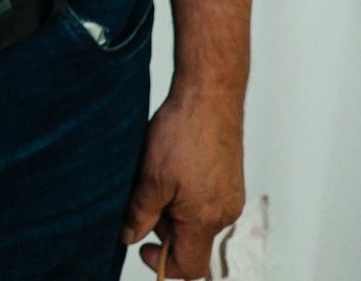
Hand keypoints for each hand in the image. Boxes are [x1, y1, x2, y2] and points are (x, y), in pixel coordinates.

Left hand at [124, 90, 244, 276]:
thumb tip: (130, 237)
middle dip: (163, 226)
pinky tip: (171, 164)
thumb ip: (141, 214)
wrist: (209, 96)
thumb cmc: (184, 134)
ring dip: (172, 206)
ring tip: (157, 173)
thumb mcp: (151, 178)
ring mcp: (230, 195)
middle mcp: (225, 212)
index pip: (191, 267)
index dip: (163, 264)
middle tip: (145, 193)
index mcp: (207, 219)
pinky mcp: (229, 179)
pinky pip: (203, 198)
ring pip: (195, 218)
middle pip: (190, 240)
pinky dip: (183, 191)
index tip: (141, 245)